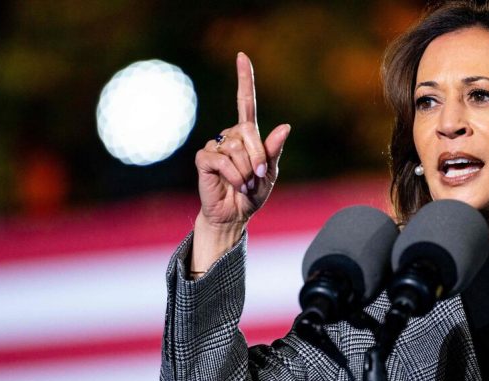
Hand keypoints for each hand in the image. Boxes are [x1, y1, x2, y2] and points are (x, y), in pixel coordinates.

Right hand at [191, 53, 290, 271]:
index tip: (242, 56)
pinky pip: (222, 161)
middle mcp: (229, 136)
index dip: (244, 79)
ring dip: (246, 172)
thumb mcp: (270, 174)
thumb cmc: (253, 194)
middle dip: (258, 157)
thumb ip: (274, 151)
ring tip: (244, 185)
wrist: (234, 215)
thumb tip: (285, 127)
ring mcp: (215, 146)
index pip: (245, 102)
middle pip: (247, 131)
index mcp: (247, 135)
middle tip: (259, 178)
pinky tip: (233, 185)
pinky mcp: (203, 159)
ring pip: (236, 150)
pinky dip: (234, 176)